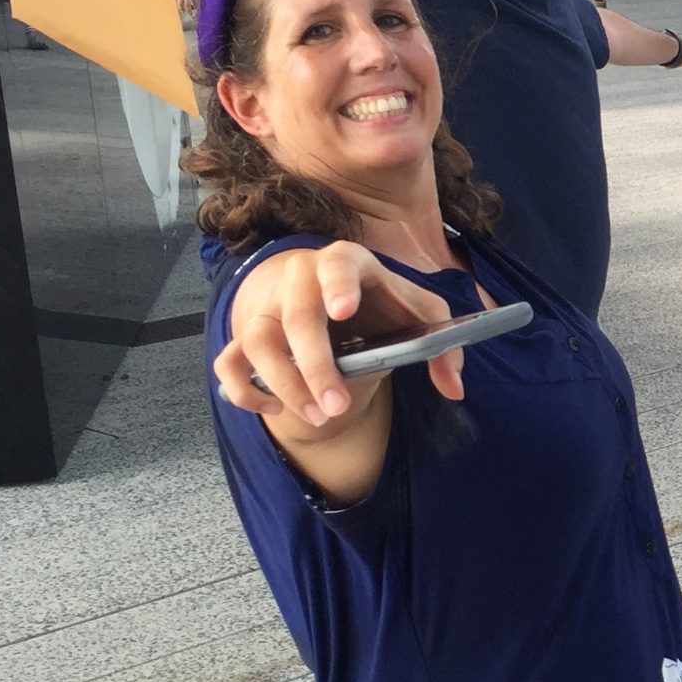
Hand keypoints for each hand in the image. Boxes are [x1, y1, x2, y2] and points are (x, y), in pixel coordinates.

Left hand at [176, 0, 200, 15]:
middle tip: (190, 14)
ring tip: (197, 11)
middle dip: (188, 10)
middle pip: (187, 4)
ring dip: (195, 7)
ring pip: (194, 2)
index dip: (181, 7)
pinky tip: (202, 3)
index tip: (182, 11)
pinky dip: (200, 0)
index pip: (180, 2)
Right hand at [214, 242, 462, 427]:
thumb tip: (454, 388)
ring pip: (256, 340)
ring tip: (317, 417)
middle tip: (334, 406)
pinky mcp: (247, 337)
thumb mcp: (422, 317)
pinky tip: (272, 409)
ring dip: (282, 383)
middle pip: (296, 316)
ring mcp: (269, 307)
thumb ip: (443, 348)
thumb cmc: (383, 306)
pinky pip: (228, 363)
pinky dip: (243, 389)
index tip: (343, 310)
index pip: (339, 265)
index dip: (339, 285)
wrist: (342, 312)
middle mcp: (300, 280)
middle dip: (314, 365)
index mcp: (347, 263)